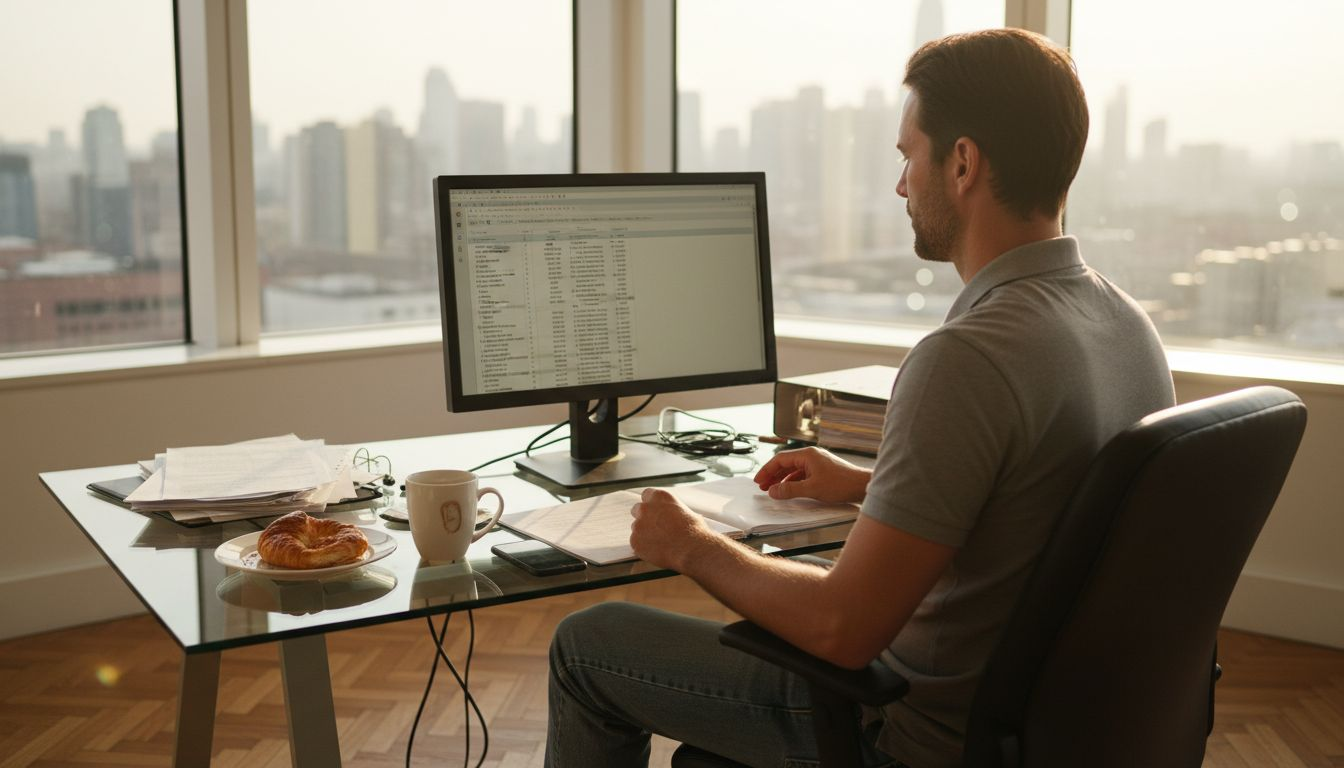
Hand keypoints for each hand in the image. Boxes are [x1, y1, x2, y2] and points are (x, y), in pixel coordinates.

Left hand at [630, 487, 715, 571]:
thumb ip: (673, 511)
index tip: (654, 511)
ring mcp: (638, 525)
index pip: (647, 494)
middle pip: (637, 509)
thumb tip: (674, 516)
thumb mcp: (687, 512)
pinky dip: (644, 548)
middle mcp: (645, 508)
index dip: (651, 504)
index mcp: (659, 497)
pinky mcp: (635, 541)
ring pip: (636, 528)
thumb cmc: (694, 532)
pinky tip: (657, 550)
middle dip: (644, 517)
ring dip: (644, 533)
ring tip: (660, 542)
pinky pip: (636, 543)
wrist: (691, 549)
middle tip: (655, 527)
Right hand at [753, 446, 870, 503]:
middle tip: (762, 486)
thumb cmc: (842, 484)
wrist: (863, 486)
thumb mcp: (812, 489)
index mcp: (807, 455)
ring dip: (782, 479)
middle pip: (786, 463)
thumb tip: (773, 491)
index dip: (767, 470)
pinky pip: (802, 474)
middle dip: (773, 475)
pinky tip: (789, 489)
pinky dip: (793, 481)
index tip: (758, 480)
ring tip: (773, 489)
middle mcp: (811, 456)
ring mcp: (817, 463)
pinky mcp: (823, 471)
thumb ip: (790, 490)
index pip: (780, 459)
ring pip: (794, 469)